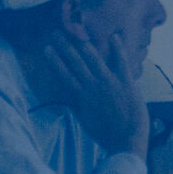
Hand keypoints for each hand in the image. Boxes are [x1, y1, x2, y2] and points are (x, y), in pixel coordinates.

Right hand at [44, 29, 147, 157]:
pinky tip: (114, 36)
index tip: (46, 49)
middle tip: (56, 33)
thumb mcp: (85, 120)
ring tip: (76, 32)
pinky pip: (121, 62)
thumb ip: (77, 105)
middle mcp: (93, 86)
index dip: (54, 61)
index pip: (64, 75)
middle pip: (75, 62)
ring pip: (94, 59)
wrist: (126, 141)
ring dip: (83, 44)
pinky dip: (118, 48)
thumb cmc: (105, 133)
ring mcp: (110, 82)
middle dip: (65, 47)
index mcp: (82, 96)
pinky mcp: (126, 82)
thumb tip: (67, 97)